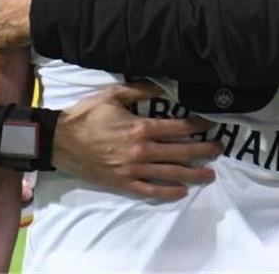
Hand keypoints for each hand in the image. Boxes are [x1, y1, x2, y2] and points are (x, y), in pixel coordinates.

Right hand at [52, 82, 221, 200]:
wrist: (59, 140)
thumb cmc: (86, 115)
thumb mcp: (113, 95)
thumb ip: (140, 90)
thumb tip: (163, 85)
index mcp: (140, 127)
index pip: (178, 128)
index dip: (197, 126)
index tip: (210, 124)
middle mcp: (141, 150)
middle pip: (180, 151)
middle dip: (203, 150)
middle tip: (219, 148)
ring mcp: (132, 169)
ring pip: (170, 172)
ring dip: (192, 173)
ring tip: (210, 174)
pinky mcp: (122, 183)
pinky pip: (149, 190)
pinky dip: (167, 192)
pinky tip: (182, 191)